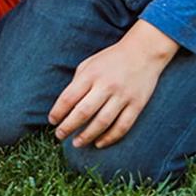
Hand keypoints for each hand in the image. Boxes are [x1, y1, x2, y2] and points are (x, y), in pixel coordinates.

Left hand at [48, 21, 177, 148]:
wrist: (144, 51)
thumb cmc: (111, 59)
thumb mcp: (89, 64)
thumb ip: (77, 83)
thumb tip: (64, 107)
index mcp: (91, 75)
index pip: (69, 98)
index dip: (58, 112)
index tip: (52, 121)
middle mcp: (106, 86)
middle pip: (83, 112)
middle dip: (68, 127)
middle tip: (59, 135)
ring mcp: (123, 96)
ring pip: (102, 122)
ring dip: (87, 136)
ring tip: (76, 143)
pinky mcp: (137, 104)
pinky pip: (122, 126)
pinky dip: (110, 138)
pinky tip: (99, 143)